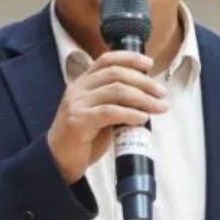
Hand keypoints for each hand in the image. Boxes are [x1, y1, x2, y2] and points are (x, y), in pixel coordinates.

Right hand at [46, 51, 167, 183]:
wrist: (58, 161)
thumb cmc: (83, 137)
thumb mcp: (100, 113)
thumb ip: (116, 102)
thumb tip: (147, 98)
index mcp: (83, 83)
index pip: (106, 60)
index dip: (129, 58)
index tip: (149, 64)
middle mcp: (78, 89)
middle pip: (116, 74)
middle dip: (144, 82)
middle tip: (162, 93)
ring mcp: (77, 104)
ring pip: (116, 90)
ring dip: (143, 98)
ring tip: (159, 107)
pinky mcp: (79, 121)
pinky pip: (110, 112)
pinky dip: (130, 113)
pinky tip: (142, 118)